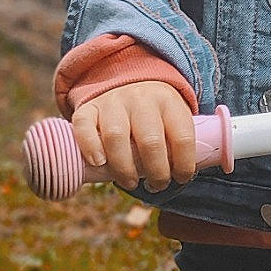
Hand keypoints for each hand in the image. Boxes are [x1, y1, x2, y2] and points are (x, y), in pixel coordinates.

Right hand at [71, 82, 196, 192]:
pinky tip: (99, 163)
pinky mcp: (89, 108)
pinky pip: (84, 126)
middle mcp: (141, 98)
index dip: (184, 165)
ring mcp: (113, 101)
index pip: (182, 137)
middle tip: (156, 186)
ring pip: (116, 136)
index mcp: (169, 102)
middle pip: (150, 141)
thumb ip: (178, 143)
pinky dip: (90, 147)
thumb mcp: (173, 119)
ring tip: (130, 182)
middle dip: (156, 172)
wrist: (127, 85)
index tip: (180, 179)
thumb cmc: (155, 116)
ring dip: (124, 168)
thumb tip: (186, 178)